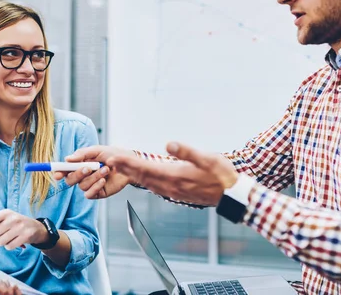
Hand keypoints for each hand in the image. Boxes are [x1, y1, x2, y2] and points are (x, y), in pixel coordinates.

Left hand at [0, 209, 47, 249]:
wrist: (36, 227)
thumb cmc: (16, 223)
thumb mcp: (6, 218)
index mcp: (6, 213)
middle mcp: (13, 218)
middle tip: (2, 234)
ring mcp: (20, 227)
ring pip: (0, 242)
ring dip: (3, 242)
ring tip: (10, 237)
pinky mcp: (26, 236)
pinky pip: (9, 247)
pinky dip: (10, 246)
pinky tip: (16, 241)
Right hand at [54, 145, 134, 198]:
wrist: (127, 164)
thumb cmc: (112, 155)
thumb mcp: (97, 150)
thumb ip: (82, 154)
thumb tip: (68, 159)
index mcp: (80, 164)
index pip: (65, 170)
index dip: (59, 172)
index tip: (57, 174)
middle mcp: (83, 175)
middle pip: (70, 180)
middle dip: (77, 174)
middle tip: (88, 168)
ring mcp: (90, 185)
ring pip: (82, 186)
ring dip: (93, 177)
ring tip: (106, 169)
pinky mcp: (97, 192)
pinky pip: (89, 194)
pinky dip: (95, 187)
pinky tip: (103, 180)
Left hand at [107, 142, 238, 205]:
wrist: (231, 196)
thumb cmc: (222, 175)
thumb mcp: (208, 159)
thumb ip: (187, 152)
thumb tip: (169, 144)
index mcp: (174, 176)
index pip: (145, 168)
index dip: (127, 163)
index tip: (113, 158)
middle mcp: (170, 186)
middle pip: (141, 176)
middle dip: (124, 168)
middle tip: (109, 161)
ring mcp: (172, 192)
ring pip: (146, 182)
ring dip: (132, 174)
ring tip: (120, 167)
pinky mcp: (176, 194)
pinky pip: (154, 187)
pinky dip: (143, 180)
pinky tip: (141, 176)